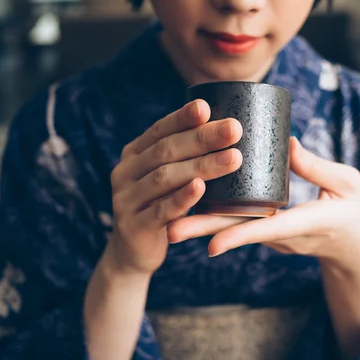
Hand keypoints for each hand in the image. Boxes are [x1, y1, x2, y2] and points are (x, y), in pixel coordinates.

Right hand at [107, 99, 242, 275]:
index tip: (206, 107)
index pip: (159, 130)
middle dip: (202, 138)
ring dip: (201, 166)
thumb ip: (183, 158)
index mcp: (134, 154)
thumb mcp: (167, 180)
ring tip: (233, 158)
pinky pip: (160, 210)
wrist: (133, 253)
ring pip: (164, 178)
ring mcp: (125, 200)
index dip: (182, 117)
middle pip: (165, 150)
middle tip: (234, 129)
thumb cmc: (161, 207)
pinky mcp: (133, 227)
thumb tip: (227, 128)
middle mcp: (125, 172)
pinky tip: (201, 187)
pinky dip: (182, 198)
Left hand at [167, 137, 359, 359]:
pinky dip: (216, 216)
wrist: (355, 246)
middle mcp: (284, 233)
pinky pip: (239, 221)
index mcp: (308, 223)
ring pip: (234, 227)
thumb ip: (318, 167)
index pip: (270, 229)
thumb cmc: (355, 212)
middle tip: (169, 232)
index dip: (240, 234)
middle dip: (204, 232)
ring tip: (169, 225)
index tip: (212, 243)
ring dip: (202, 225)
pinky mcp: (268, 230)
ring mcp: (274, 234)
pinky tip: (190, 206)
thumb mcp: (348, 185)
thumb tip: (288, 142)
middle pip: (239, 232)